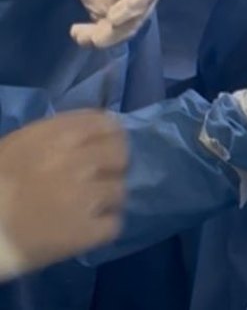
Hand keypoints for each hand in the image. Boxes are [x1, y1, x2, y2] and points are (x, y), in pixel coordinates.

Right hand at [0, 111, 127, 278]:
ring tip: (82, 209)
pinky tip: (81, 229)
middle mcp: (75, 161)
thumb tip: (97, 135)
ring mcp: (84, 197)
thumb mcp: (19, 146)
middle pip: (120, 155)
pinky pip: (113, 224)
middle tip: (97, 180)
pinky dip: (100, 228)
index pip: (105, 123)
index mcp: (55, 137)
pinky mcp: (87, 231)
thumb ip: (58, 136)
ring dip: (105, 200)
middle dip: (112, 167)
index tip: (107, 146)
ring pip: (119, 191)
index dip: (111, 135)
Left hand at [68, 0, 165, 47]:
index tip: (113, 16)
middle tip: (97, 38)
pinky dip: (92, 35)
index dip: (132, 6)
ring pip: (121, 28)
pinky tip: (77, 34)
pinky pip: (103, 27)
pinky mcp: (107, 8)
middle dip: (118, 30)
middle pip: (136, 17)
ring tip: (81, 37)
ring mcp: (125, 3)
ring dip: (104, 37)